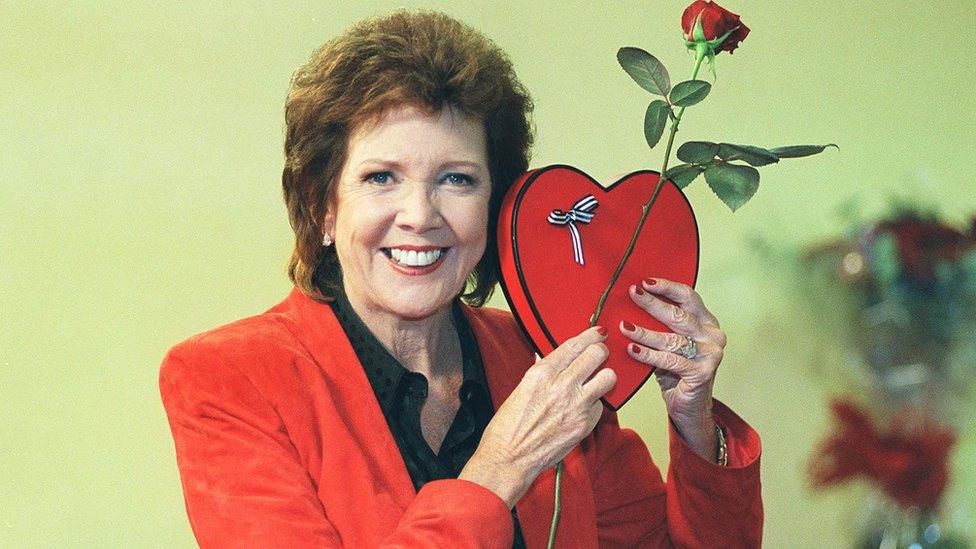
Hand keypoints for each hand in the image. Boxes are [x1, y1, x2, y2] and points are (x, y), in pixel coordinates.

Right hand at [459, 326, 615, 506]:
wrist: (509, 459)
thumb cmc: (508, 427)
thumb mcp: (522, 388)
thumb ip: (543, 373)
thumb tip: (554, 360)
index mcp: (542, 373)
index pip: (575, 345)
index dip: (591, 335)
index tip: (598, 333)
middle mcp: (561, 385)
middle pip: (597, 355)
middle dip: (601, 352)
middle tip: (600, 355)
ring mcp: (576, 406)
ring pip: (608, 378)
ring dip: (605, 377)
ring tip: (598, 380)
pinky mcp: (584, 425)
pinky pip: (600, 406)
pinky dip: (595, 405)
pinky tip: (584, 409)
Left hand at [621, 277, 726, 461]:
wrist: (689, 407)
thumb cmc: (675, 371)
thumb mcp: (668, 344)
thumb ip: (659, 326)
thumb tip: (629, 305)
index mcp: (706, 322)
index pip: (688, 297)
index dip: (667, 287)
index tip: (644, 281)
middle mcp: (712, 335)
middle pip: (678, 315)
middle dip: (652, 303)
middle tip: (632, 294)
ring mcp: (710, 354)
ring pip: (672, 339)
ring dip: (645, 332)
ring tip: (624, 326)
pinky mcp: (702, 372)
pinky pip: (669, 360)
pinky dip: (648, 355)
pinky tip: (632, 350)